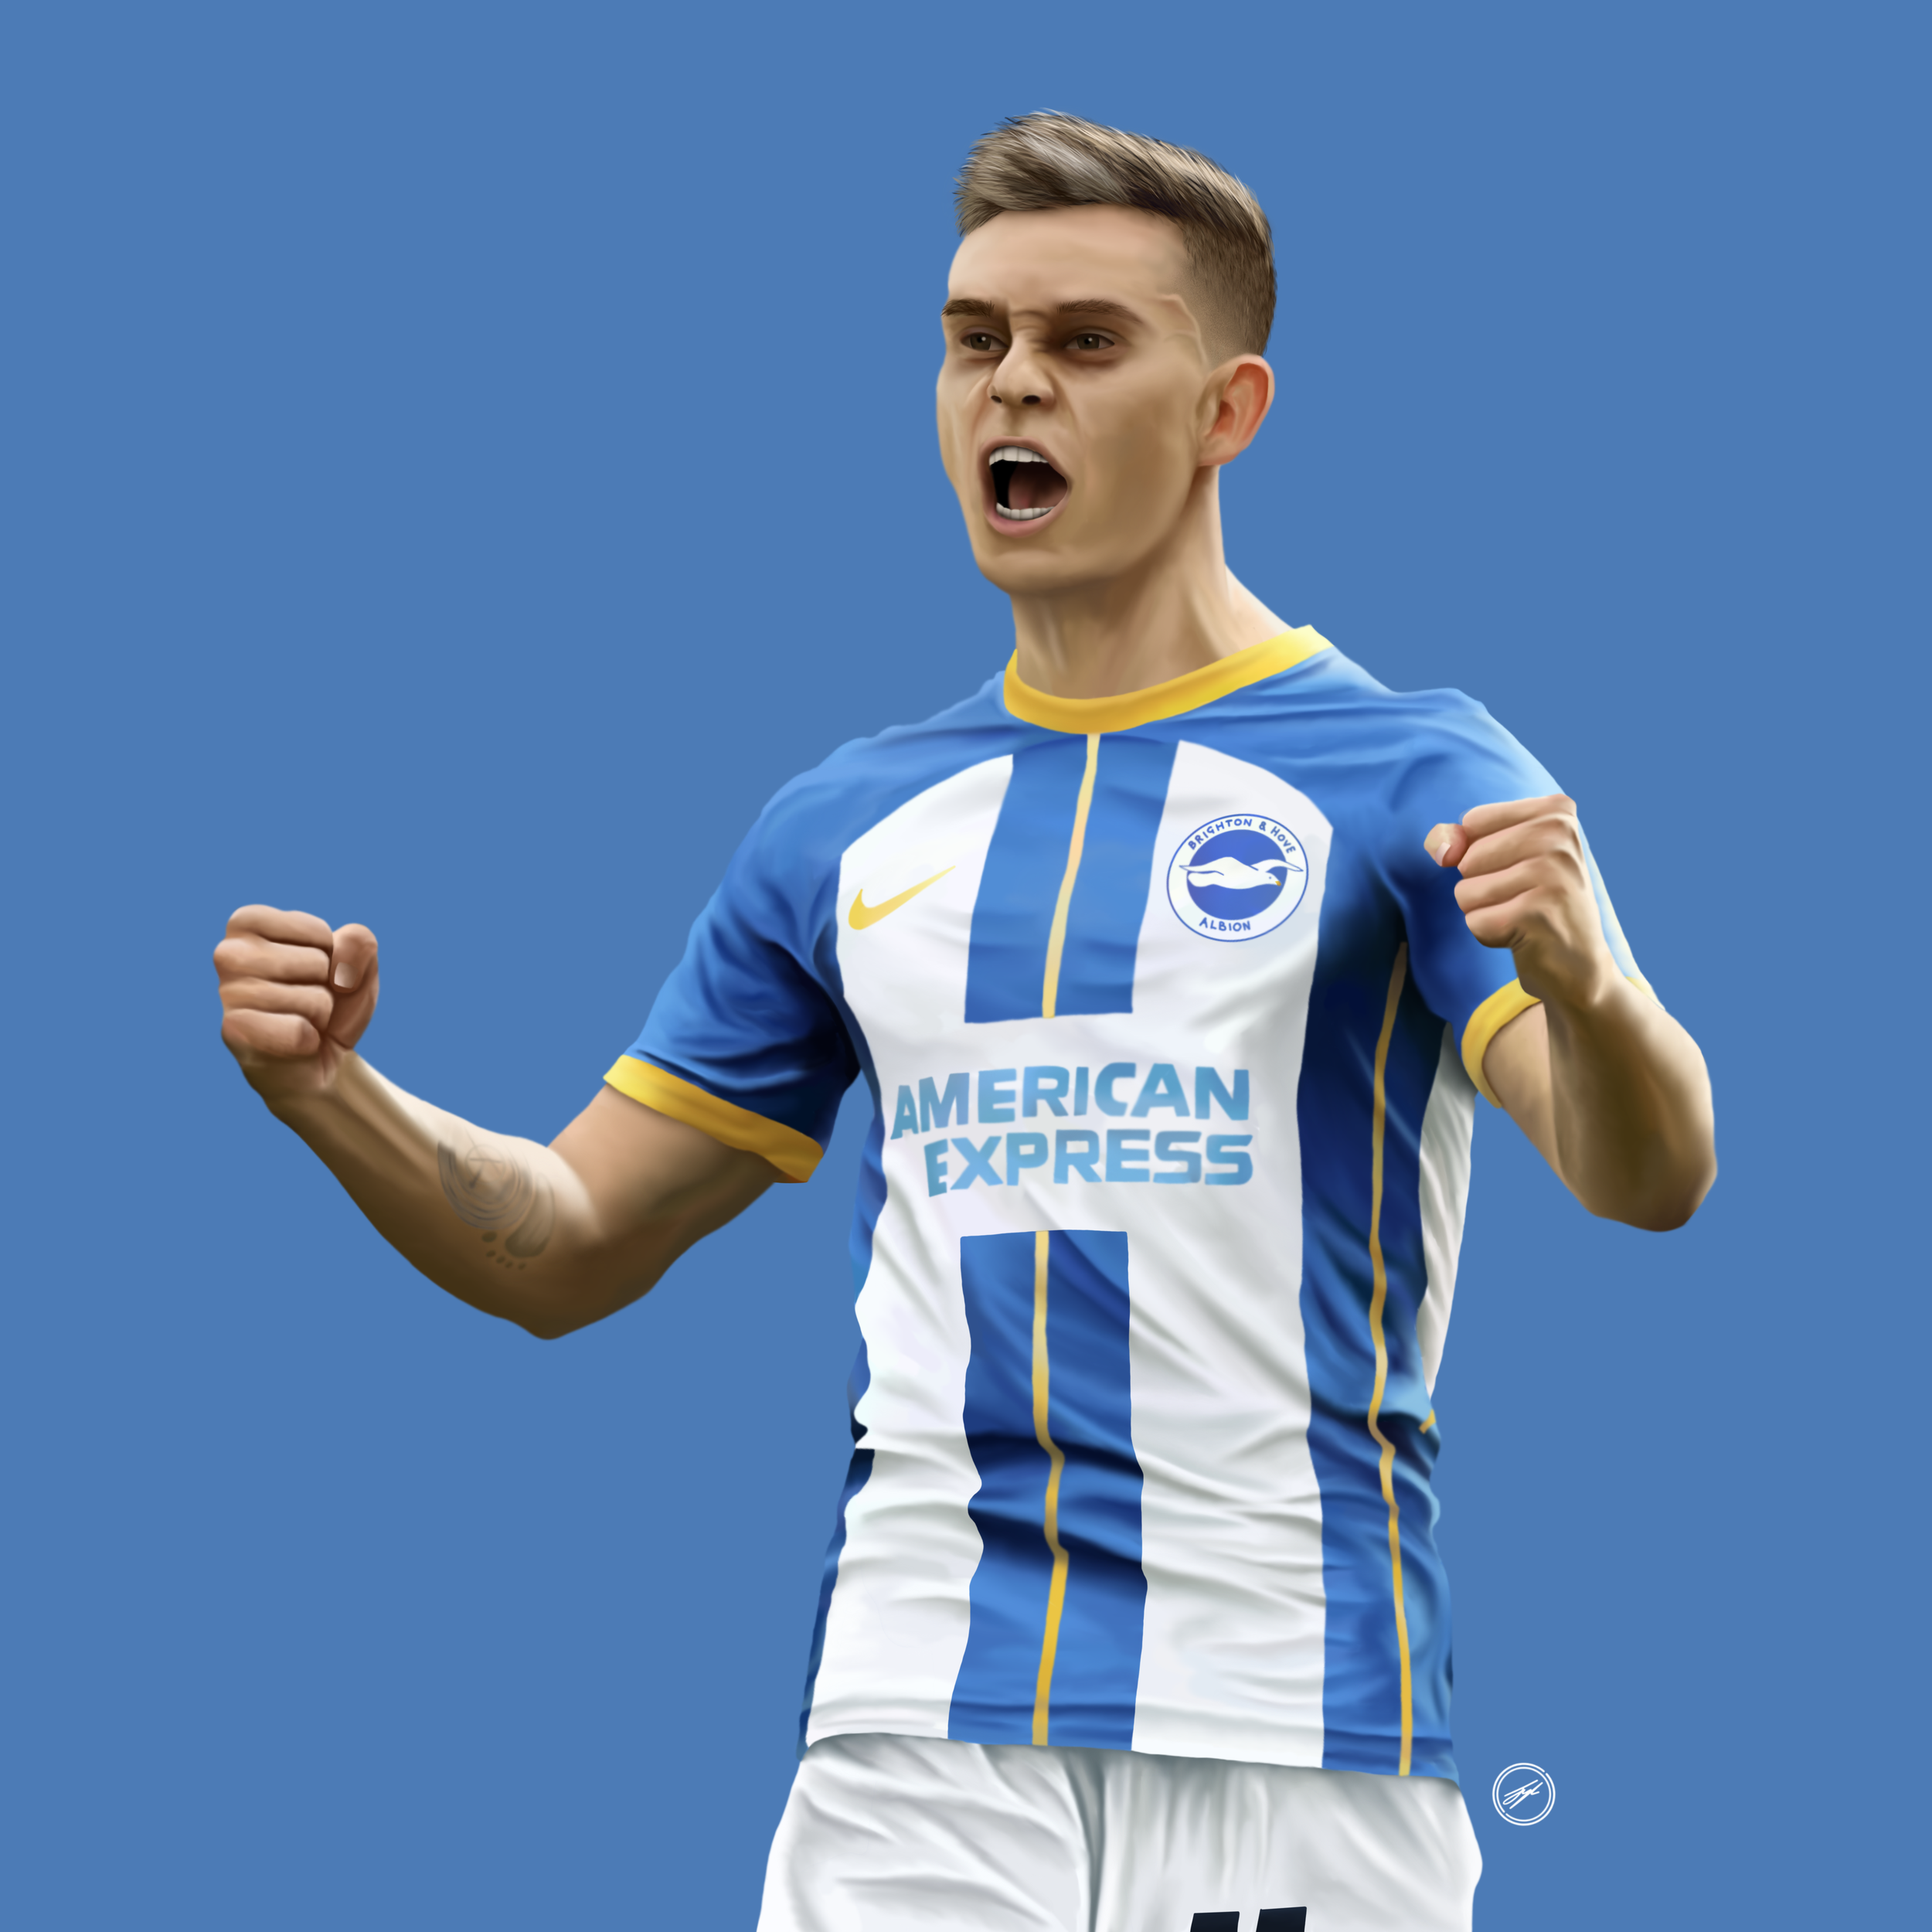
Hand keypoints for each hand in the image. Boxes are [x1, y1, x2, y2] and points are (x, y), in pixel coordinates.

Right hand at [214, 905, 379, 1102]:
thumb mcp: (357, 967)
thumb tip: (347, 945)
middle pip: (317, 963)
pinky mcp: (233, 1030)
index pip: (318, 931)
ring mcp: (227, 992)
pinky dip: (308, 1041)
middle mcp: (229, 952)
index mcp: (249, 923)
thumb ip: (359, 943)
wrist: (321, 1062)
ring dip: (318, 1014)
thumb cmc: (331, 1003)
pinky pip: (299, 1031)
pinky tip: (291, 1043)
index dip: (330, 957)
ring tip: (298, 1020)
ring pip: (313, 998)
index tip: (311, 973)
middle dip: (325, 987)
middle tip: (305, 1002)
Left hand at [1424, 795, 1617, 1008]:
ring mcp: (1551, 875)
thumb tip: (1439, 845)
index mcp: (1556, 812)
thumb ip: (1463, 840)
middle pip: (1467, 858)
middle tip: (1523, 897)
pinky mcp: (1536, 914)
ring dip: (1485, 911)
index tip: (1520, 868)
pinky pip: (1475, 921)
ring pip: (1465, 891)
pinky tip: (1524, 935)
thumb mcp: (1507, 856)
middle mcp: (1559, 837)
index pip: (1473, 821)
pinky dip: (1490, 934)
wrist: (1579, 962)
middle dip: (1481, 885)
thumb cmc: (1538, 900)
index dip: (1479, 853)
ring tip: (1523, 915)